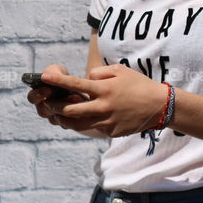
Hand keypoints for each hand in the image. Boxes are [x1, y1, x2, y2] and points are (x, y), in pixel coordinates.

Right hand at [26, 64, 91, 130]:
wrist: (79, 88)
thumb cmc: (63, 77)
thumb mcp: (58, 71)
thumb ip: (52, 72)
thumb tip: (48, 76)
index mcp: (37, 95)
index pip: (32, 98)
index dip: (38, 94)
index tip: (48, 88)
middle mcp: (43, 108)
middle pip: (42, 111)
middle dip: (52, 104)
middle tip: (64, 97)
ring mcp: (54, 118)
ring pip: (55, 119)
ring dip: (65, 109)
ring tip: (77, 98)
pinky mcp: (65, 124)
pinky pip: (67, 124)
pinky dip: (74, 115)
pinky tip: (83, 105)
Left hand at [41, 64, 169, 137]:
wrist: (159, 106)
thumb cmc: (138, 84)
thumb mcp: (119, 70)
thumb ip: (99, 74)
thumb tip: (85, 80)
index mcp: (104, 89)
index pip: (75, 84)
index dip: (57, 81)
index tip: (43, 76)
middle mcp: (103, 106)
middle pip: (71, 109)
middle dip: (55, 106)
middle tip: (47, 102)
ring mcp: (107, 121)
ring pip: (78, 124)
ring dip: (65, 119)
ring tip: (57, 115)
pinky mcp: (112, 132)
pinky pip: (94, 128)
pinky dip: (86, 124)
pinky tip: (81, 119)